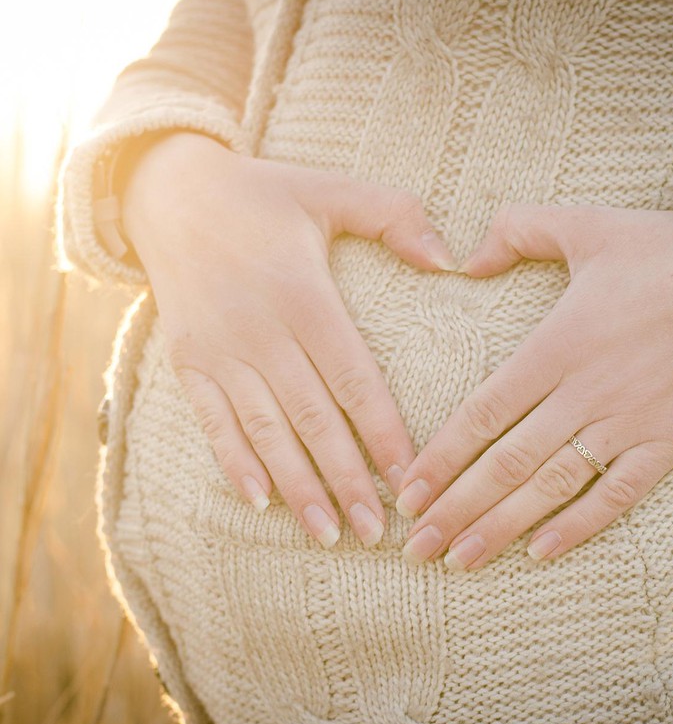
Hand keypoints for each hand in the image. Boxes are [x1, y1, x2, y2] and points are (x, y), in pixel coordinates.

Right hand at [120, 132, 455, 548]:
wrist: (170, 194)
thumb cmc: (262, 195)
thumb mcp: (329, 190)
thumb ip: (394, 216)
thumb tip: (452, 260)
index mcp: (303, 294)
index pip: (354, 379)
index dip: (384, 433)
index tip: (411, 479)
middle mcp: (261, 330)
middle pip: (313, 419)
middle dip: (348, 480)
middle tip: (378, 531)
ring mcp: (219, 350)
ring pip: (266, 431)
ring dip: (299, 486)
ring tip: (329, 533)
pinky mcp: (188, 360)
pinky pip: (212, 420)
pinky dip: (235, 461)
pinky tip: (261, 498)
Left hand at [395, 204, 672, 568]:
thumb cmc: (666, 252)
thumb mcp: (586, 225)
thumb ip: (518, 231)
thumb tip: (465, 259)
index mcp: (556, 347)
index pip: (483, 415)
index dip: (441, 459)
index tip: (408, 494)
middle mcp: (583, 394)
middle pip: (507, 464)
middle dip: (456, 508)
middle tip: (417, 548)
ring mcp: (626, 424)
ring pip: (552, 488)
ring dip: (502, 527)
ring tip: (459, 561)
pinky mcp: (667, 443)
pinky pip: (618, 495)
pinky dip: (579, 527)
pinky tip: (540, 555)